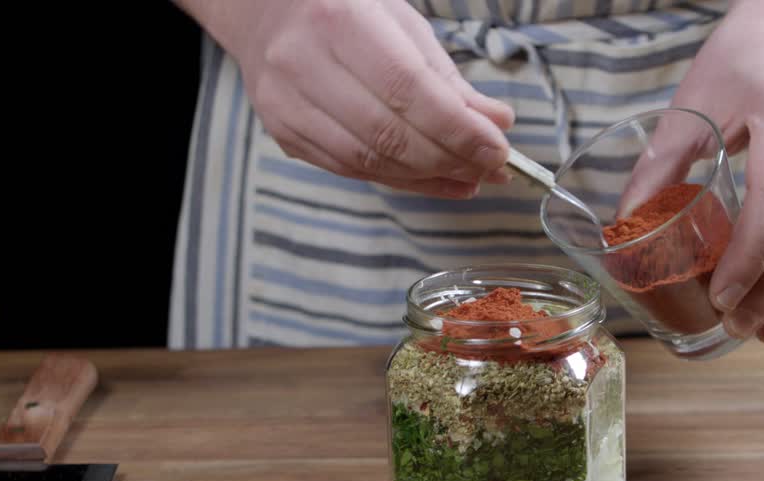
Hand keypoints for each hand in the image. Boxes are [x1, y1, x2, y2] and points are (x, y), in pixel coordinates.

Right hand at [220, 0, 514, 197]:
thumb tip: (496, 123)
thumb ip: (446, 77)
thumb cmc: (345, 10)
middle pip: (388, 134)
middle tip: (492, 167)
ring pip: (369, 161)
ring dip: (429, 177)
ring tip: (471, 177)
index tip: (497, 149)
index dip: (456, 128)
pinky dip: (399, 181)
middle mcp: (303, 62)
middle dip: (450, 159)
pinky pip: (350, 170)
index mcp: (340, 19)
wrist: (266, 11)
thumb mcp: (400, 24)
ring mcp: (286, 102)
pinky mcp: (283, 132)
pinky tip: (434, 180)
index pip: (406, 89)